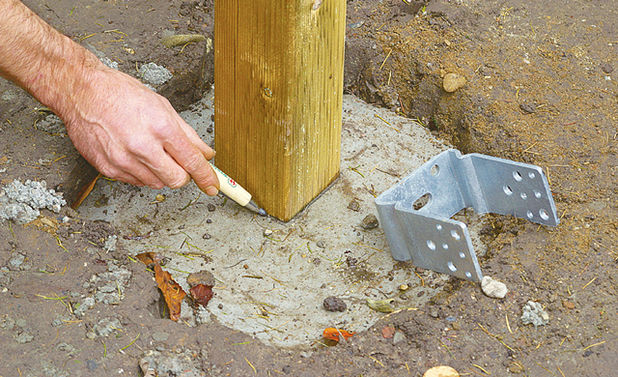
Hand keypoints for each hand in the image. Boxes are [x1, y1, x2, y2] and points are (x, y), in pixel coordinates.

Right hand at [62, 65, 218, 194]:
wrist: (81, 91)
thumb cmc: (120, 93)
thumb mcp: (163, 106)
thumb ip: (188, 135)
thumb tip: (206, 154)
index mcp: (160, 127)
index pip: (192, 162)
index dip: (206, 177)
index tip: (213, 186)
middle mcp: (142, 146)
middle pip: (176, 180)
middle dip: (183, 174)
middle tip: (178, 161)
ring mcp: (123, 160)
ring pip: (156, 183)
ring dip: (161, 173)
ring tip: (150, 150)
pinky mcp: (108, 168)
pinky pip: (135, 181)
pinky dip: (142, 172)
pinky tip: (135, 154)